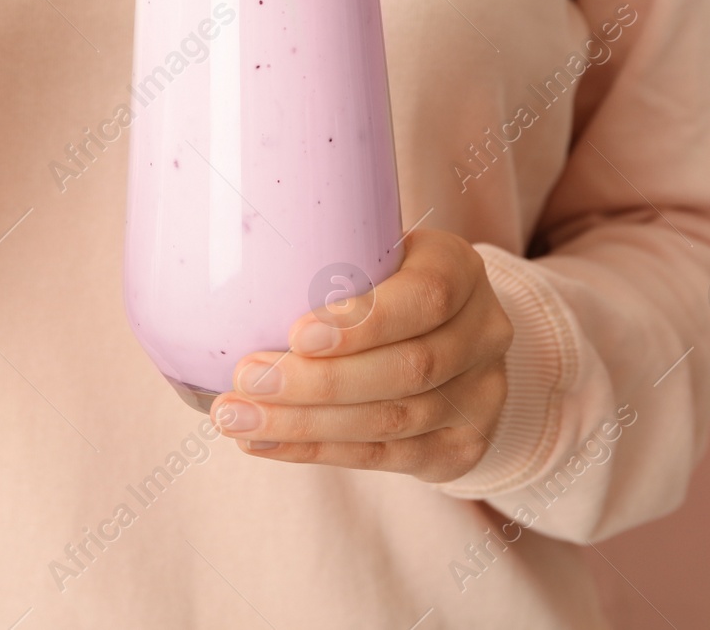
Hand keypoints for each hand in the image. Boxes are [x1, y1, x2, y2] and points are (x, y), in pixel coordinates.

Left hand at [210, 230, 512, 481]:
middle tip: (247, 378)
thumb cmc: (382, 283)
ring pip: (392, 420)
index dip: (364, 321)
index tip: (295, 333)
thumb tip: (225, 260)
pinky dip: (316, 452)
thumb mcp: (372, 250)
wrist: (449, 339)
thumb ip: (324, 256)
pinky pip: (384, 458)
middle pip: (408, 369)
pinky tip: (264, 443)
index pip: (427, 297)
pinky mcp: (461, 448)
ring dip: (305, 424)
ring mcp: (480, 396)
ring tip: (237, 417)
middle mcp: (484, 332)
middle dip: (318, 382)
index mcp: (461, 270)